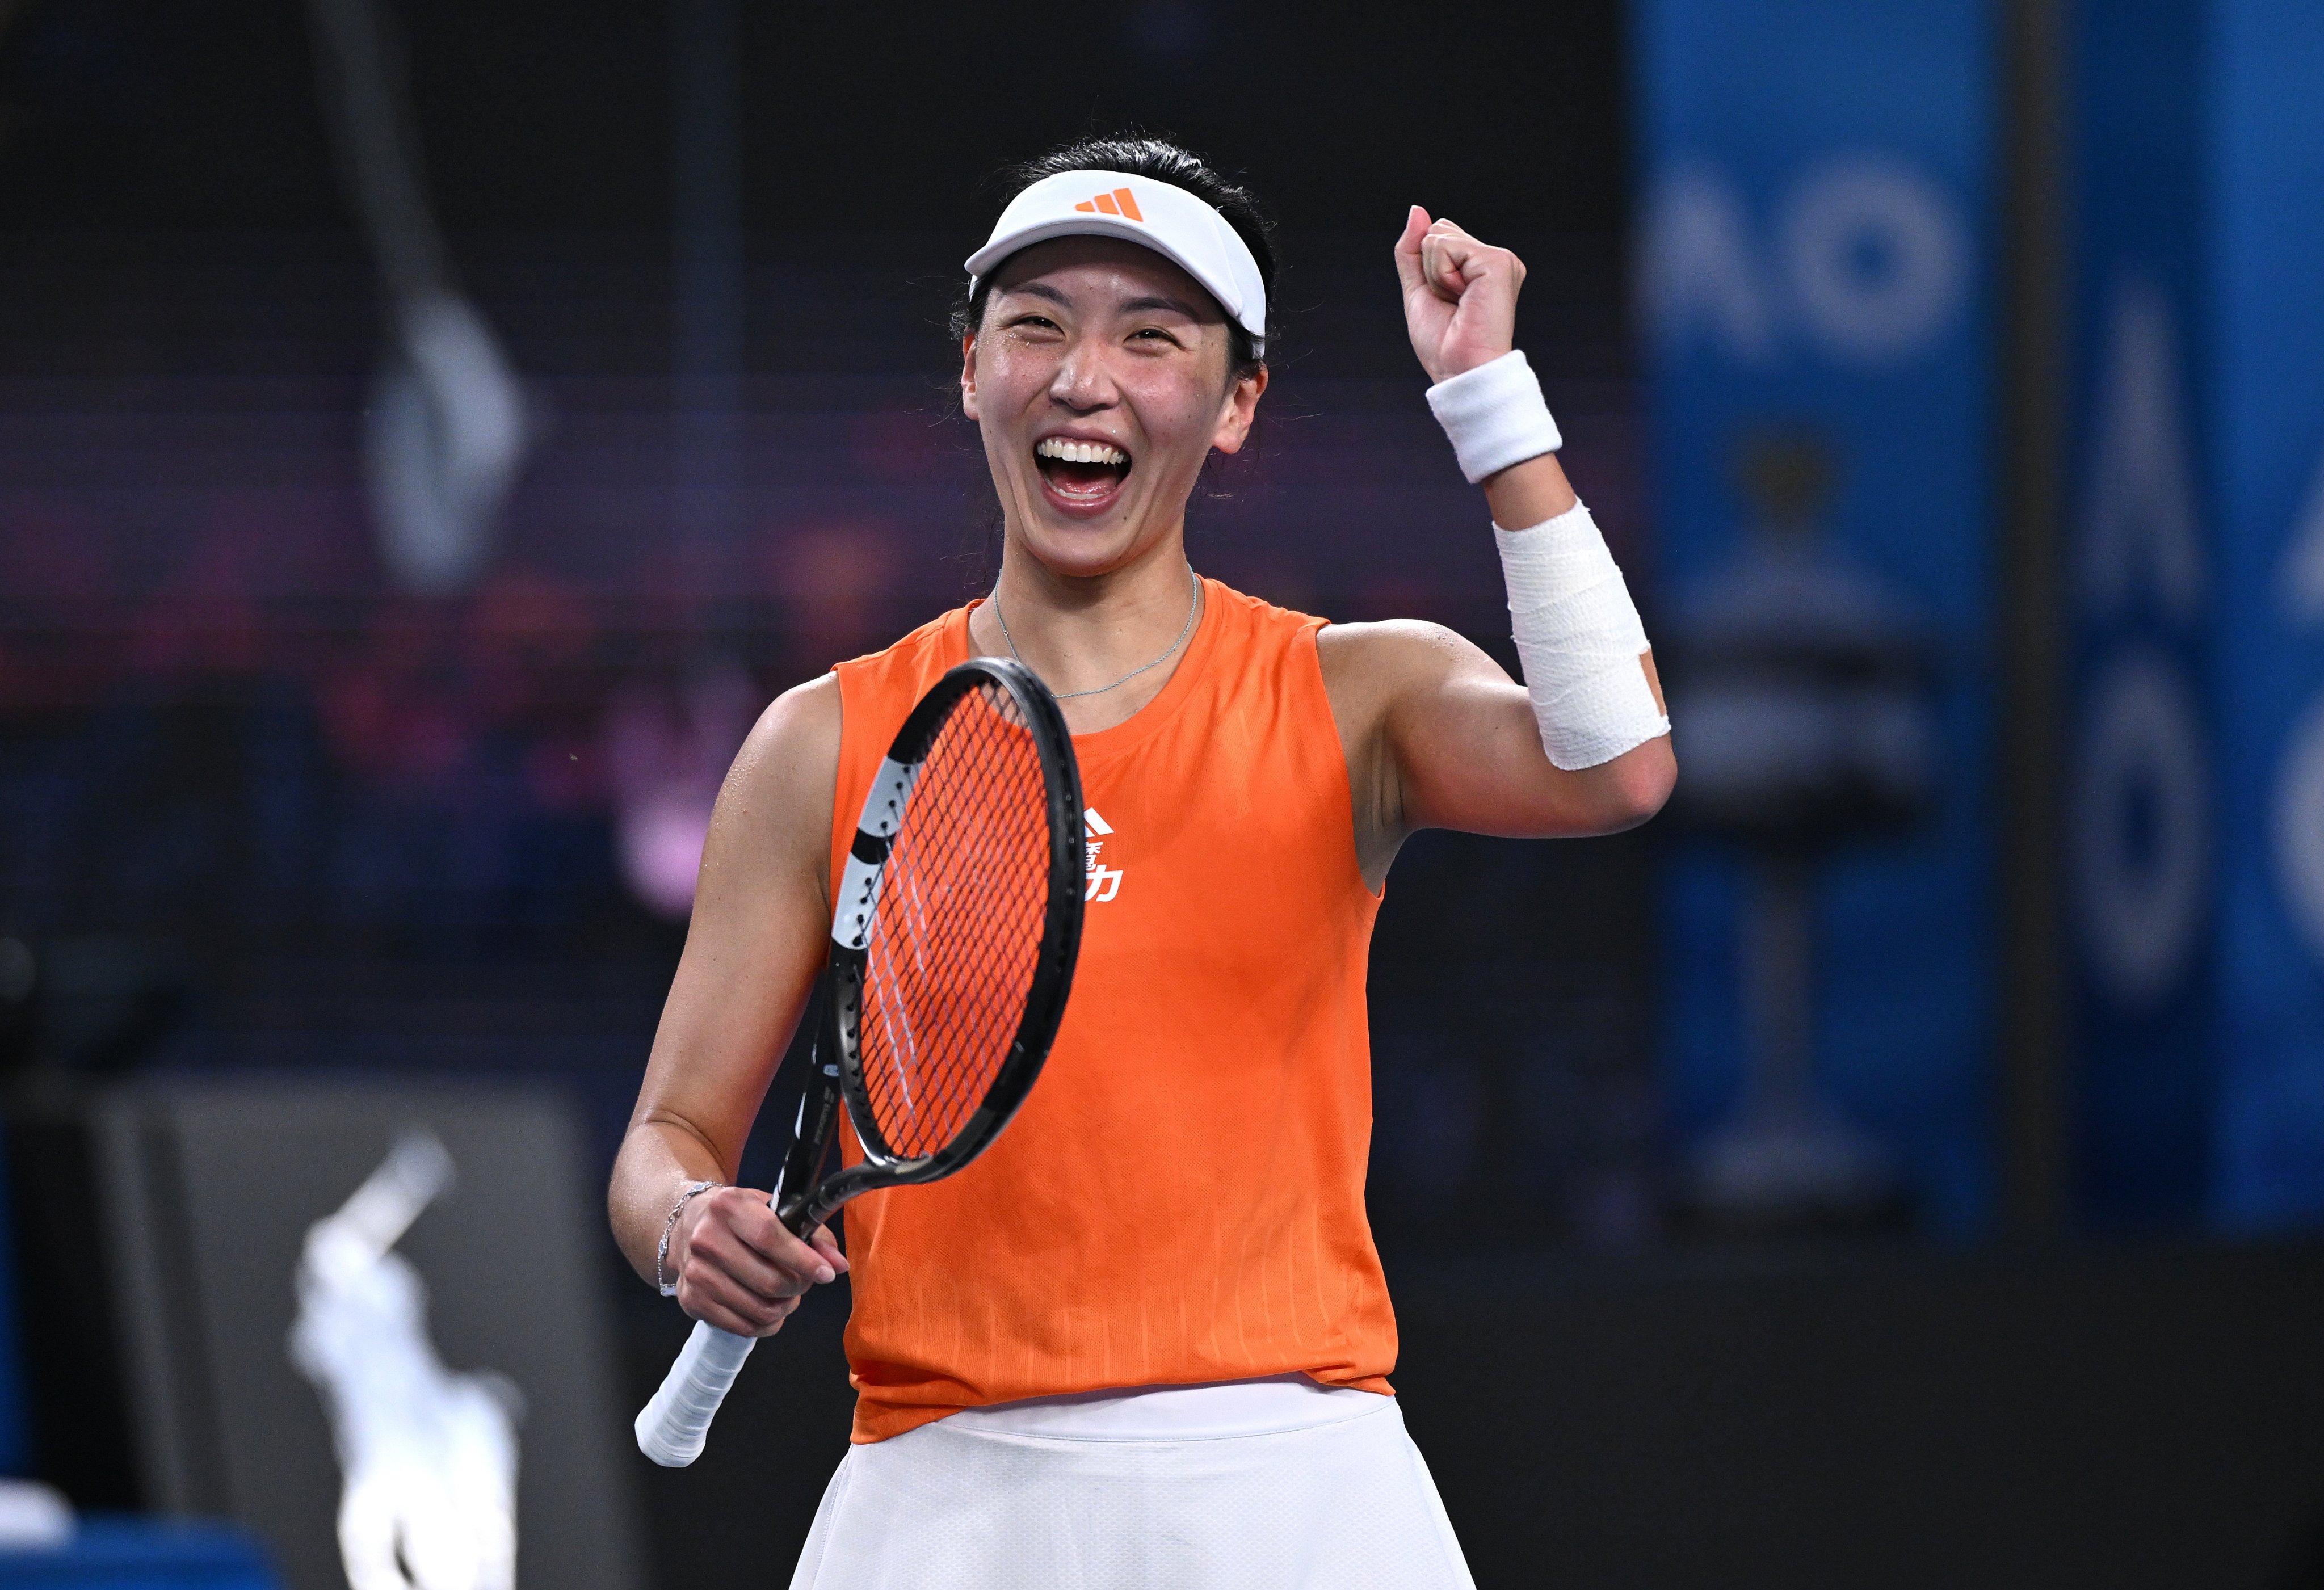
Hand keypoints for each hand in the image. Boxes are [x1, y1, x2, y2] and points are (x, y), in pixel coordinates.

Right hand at [669, 1185, 847, 1337]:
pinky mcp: (691, 1300)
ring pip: (759, 1309)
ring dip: (784, 1307)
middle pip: (768, 1281)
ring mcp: (695, 1273)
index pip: (770, 1238)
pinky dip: (767, 1324)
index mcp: (729, 1206)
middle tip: (805, 1281)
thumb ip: (812, 1234)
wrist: (688, 1226)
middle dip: (799, 1287)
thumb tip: (838, 1265)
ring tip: (787, 1294)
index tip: (826, 1273)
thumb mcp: (774, 1210)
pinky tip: (770, 1308)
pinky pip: (743, 1327)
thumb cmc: (741, 1218)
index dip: (803, 1260)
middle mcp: (706, 1239)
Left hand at [1393, 207, 1526, 384]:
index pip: (1438, 236)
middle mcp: (1495, 259)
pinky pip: (1447, 247)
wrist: (1459, 371)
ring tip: (1457, 303)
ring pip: (1438, 237)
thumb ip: (1414, 250)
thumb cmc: (1443, 341)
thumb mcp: (1419, 289)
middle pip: (1437, 231)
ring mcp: (1499, 259)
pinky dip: (1442, 276)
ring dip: (1435, 275)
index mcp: (1481, 265)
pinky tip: (1463, 299)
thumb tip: (1416, 210)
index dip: (1427, 268)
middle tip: (1451, 304)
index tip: (1445, 301)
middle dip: (1429, 269)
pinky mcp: (1498, 262)